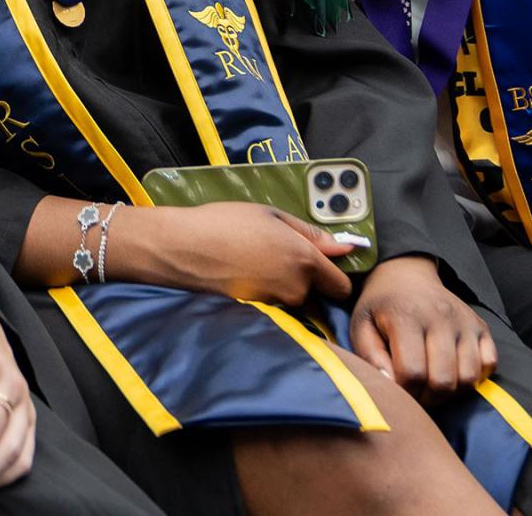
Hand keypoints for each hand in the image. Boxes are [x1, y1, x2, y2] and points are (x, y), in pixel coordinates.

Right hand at [112, 201, 354, 305]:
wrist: (184, 249)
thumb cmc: (226, 223)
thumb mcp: (271, 215)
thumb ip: (312, 233)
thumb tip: (346, 247)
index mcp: (304, 261)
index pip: (342, 286)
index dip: (336, 274)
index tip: (324, 263)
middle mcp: (296, 290)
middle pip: (318, 295)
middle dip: (309, 281)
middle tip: (281, 257)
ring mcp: (276, 306)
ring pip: (296, 302)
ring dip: (287, 288)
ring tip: (259, 264)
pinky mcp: (258, 315)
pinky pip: (276, 308)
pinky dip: (268, 296)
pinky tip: (248, 277)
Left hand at [347, 256, 496, 399]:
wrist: (406, 275)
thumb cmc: (381, 307)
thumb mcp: (362, 326)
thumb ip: (370, 357)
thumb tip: (392, 386)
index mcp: (407, 315)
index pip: (412, 373)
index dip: (404, 392)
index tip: (397, 389)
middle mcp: (440, 316)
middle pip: (443, 381)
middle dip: (428, 398)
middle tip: (416, 392)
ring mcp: (464, 320)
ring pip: (468, 378)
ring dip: (451, 392)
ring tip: (432, 383)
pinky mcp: (481, 325)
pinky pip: (489, 364)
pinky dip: (474, 377)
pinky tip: (453, 370)